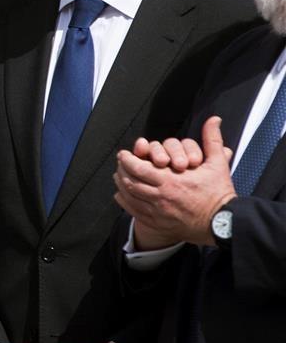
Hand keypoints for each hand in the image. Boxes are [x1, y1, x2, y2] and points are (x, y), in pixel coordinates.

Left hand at [114, 116, 235, 247]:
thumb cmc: (218, 193)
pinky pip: (134, 210)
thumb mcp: (217, 164)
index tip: (124, 154)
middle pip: (130, 181)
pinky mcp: (158, 222)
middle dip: (122, 170)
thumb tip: (214, 119)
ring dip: (121, 184)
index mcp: (171, 180)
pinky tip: (122, 194)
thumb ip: (212, 140)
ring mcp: (158, 211)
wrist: (223, 223)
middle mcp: (161, 196)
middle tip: (120, 163)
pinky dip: (124, 201)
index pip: (138, 168)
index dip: (127, 160)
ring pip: (130, 196)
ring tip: (119, 176)